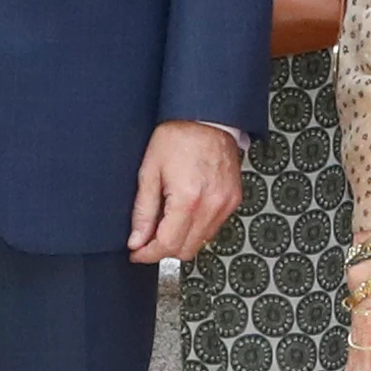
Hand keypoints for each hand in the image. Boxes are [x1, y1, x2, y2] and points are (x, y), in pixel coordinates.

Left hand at [126, 120, 244, 262]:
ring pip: (201, 242)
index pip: (168, 245)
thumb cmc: (178, 136)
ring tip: (166, 221)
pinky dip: (197, 228)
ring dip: (181, 240)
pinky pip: (213, 228)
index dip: (148, 254)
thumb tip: (137, 240)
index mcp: (188, 199)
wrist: (207, 117)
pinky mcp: (234, 200)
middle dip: (163, 249)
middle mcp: (211, 206)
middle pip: (186, 250)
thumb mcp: (150, 171)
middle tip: (147, 238)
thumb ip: (143, 211)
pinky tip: (185, 212)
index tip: (136, 253)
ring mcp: (226, 204)